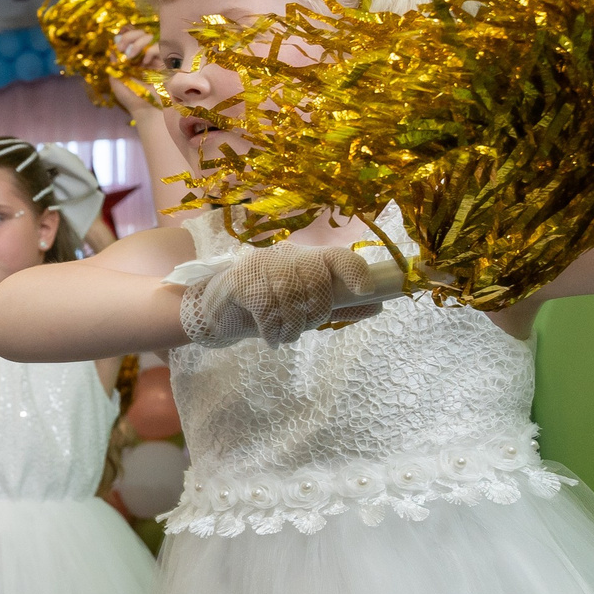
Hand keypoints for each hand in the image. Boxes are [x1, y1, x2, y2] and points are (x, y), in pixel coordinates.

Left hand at [107, 27, 157, 125]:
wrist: (146, 110)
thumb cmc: (131, 98)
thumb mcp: (117, 81)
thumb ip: (114, 65)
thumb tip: (112, 48)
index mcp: (131, 58)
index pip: (129, 38)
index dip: (124, 37)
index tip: (118, 46)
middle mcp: (142, 55)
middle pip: (139, 33)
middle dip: (130, 37)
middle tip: (124, 49)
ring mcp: (153, 58)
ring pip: (149, 37)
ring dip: (138, 43)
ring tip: (132, 57)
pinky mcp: (163, 62)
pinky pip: (158, 47)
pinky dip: (150, 50)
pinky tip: (146, 61)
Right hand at [179, 243, 402, 347]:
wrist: (213, 313)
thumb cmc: (264, 308)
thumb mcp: (305, 308)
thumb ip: (339, 306)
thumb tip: (380, 304)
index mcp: (304, 258)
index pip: (337, 256)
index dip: (354, 271)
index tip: (364, 291)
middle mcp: (284, 256)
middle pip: (317, 279)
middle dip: (316, 312)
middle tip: (302, 329)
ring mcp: (260, 265)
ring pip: (293, 294)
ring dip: (292, 325)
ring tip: (284, 336)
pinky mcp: (240, 281)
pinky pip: (267, 306)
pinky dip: (273, 329)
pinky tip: (270, 337)